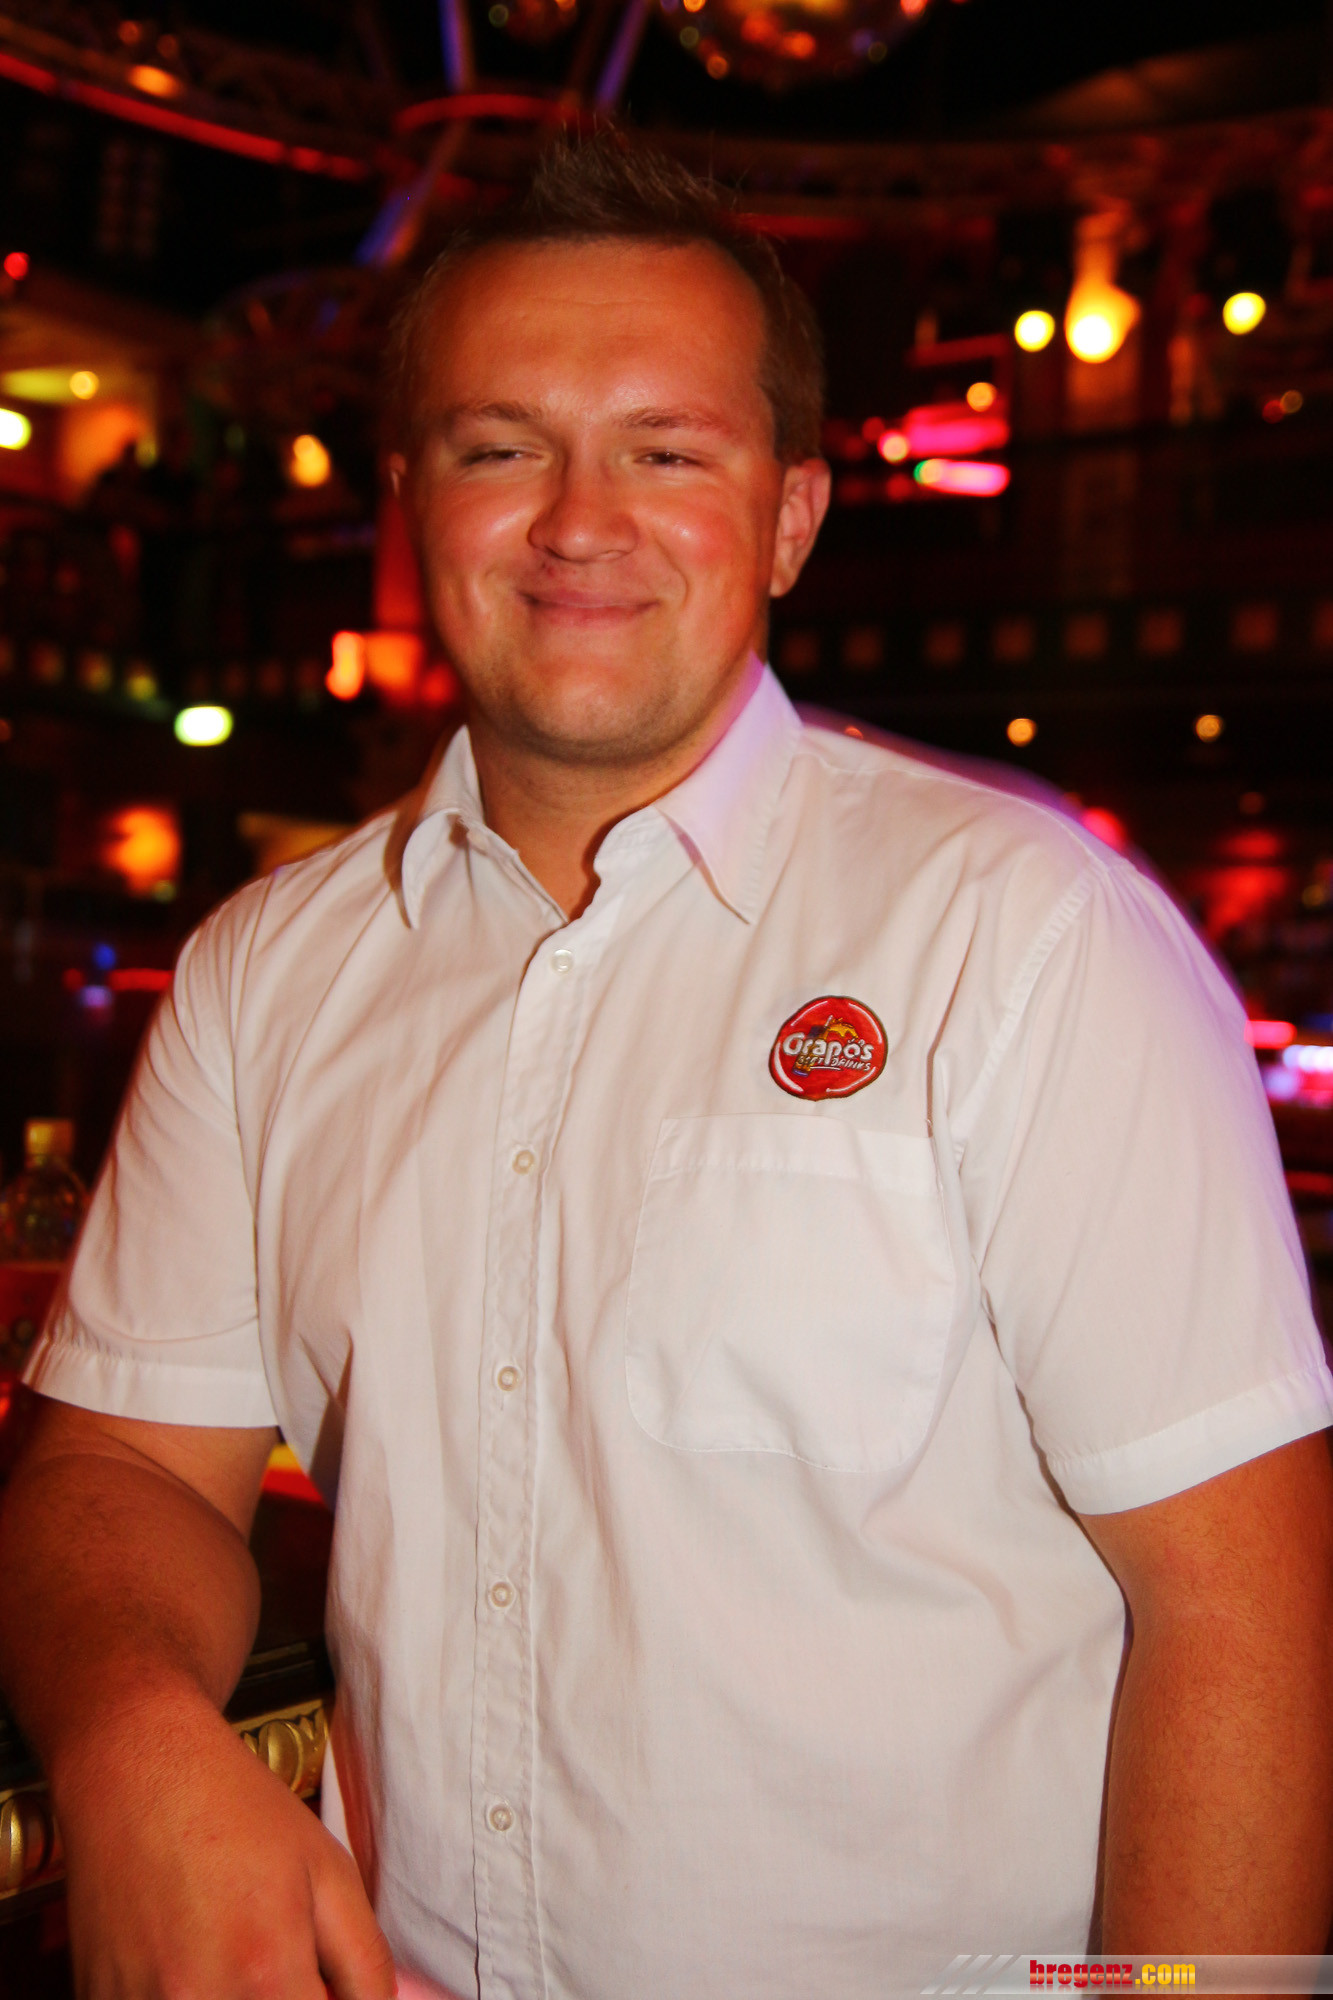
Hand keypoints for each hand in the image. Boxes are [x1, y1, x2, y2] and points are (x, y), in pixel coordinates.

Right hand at [54, 1689, 395, 1999]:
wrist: (137, 1771)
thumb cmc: (238, 1812)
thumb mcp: (330, 1873)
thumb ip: (364, 1965)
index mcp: (266, 1972)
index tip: (316, 1981)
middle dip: (280, 1998)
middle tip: (278, 1962)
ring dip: (230, 1997)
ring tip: (229, 1949)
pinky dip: (179, 1994)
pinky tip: (183, 1955)